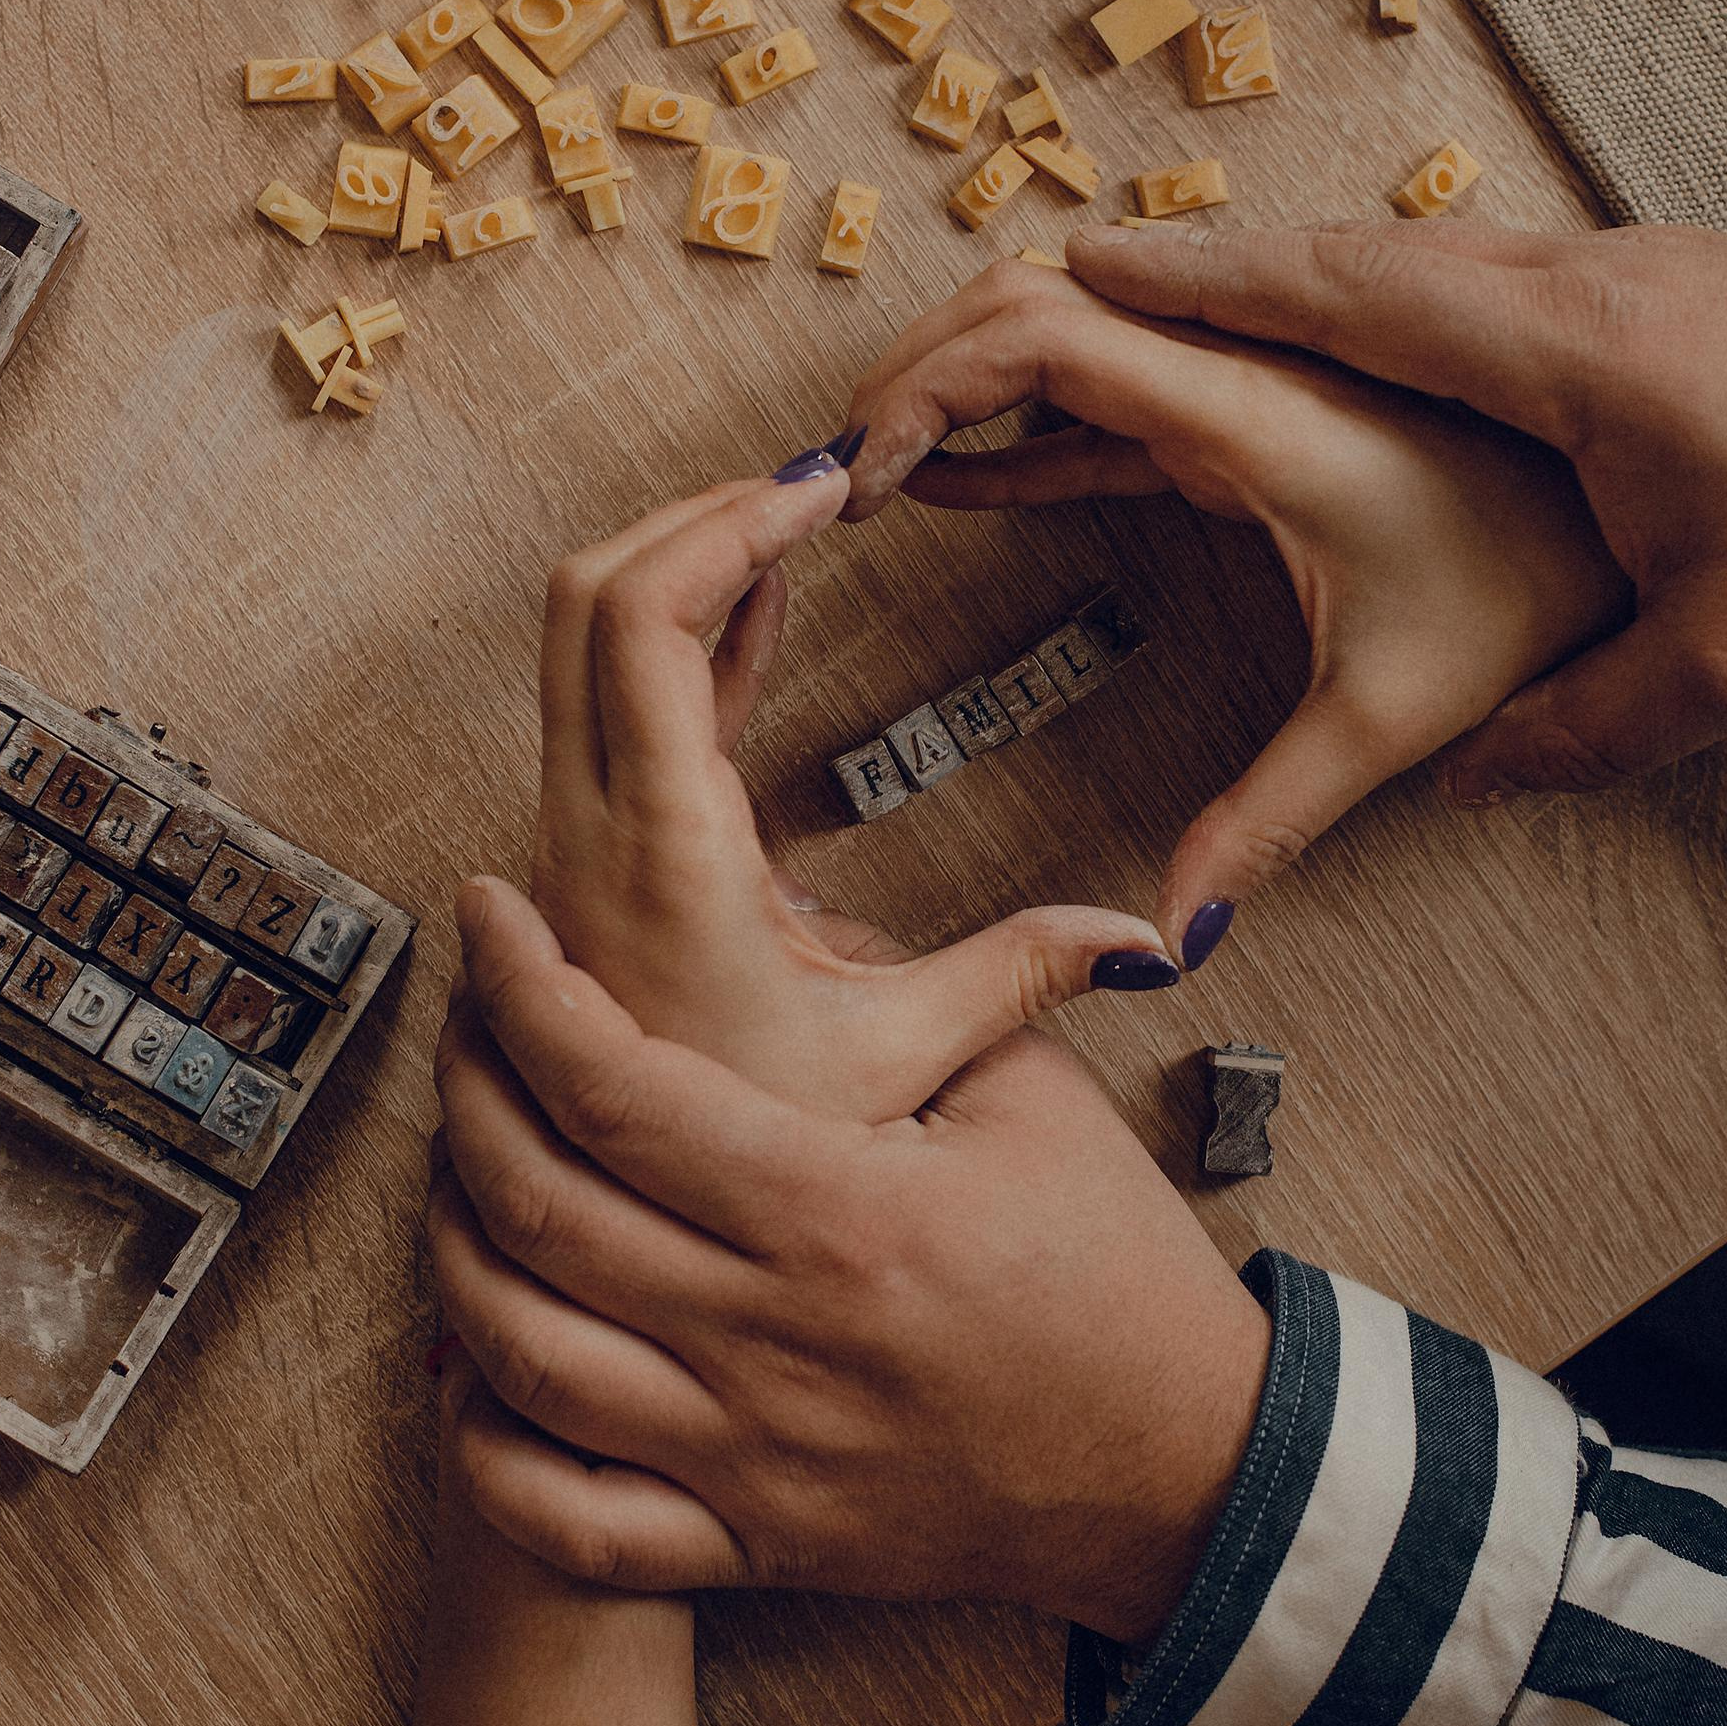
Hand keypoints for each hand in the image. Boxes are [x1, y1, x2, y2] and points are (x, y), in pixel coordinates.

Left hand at [431, 878, 1268, 1645]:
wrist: (1184, 1472)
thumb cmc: (1118, 1277)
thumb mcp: (1033, 1100)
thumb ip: (908, 1000)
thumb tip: (780, 922)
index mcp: (843, 1214)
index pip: (619, 1090)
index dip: (525, 992)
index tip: (489, 923)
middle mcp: (776, 1340)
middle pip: (542, 1210)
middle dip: (467, 1093)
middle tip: (460, 1024)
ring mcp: (755, 1458)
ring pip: (523, 1360)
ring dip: (453, 1253)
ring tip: (456, 1173)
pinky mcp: (757, 1544)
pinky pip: (570, 1523)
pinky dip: (489, 1451)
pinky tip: (473, 1371)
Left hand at [528, 463, 1178, 1121]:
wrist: (645, 1237)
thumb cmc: (769, 1156)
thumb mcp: (909, 1060)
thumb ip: (1021, 978)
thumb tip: (1148, 941)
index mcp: (662, 856)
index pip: (642, 624)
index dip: (724, 526)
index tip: (821, 490)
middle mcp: (590, 837)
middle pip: (587, 602)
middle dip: (696, 517)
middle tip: (811, 488)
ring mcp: (578, 845)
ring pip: (581, 644)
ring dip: (678, 566)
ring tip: (793, 528)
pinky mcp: (592, 860)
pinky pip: (613, 703)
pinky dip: (678, 632)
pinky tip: (756, 604)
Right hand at [837, 257, 1627, 955]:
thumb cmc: (1570, 580)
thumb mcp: (1416, 713)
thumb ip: (1283, 815)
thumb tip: (1172, 928)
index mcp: (1278, 405)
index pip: (1070, 330)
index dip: (941, 375)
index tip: (859, 458)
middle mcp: (1272, 360)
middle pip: (1062, 299)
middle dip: (930, 365)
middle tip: (837, 468)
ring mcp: (1281, 374)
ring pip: (1096, 334)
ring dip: (979, 393)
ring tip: (877, 474)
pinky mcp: (1293, 409)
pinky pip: (1140, 394)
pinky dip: (1044, 428)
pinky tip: (973, 478)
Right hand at [1064, 218, 1726, 804]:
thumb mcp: (1726, 664)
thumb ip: (1574, 737)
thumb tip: (1475, 786)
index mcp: (1575, 352)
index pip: (1350, 290)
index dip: (1208, 278)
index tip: (1091, 257)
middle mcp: (1591, 284)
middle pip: (1367, 250)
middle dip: (1223, 260)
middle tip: (1094, 263)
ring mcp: (1633, 274)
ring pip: (1428, 255)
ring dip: (1308, 273)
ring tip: (1202, 294)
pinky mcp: (1670, 293)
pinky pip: (1488, 277)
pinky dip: (1393, 295)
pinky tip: (1374, 329)